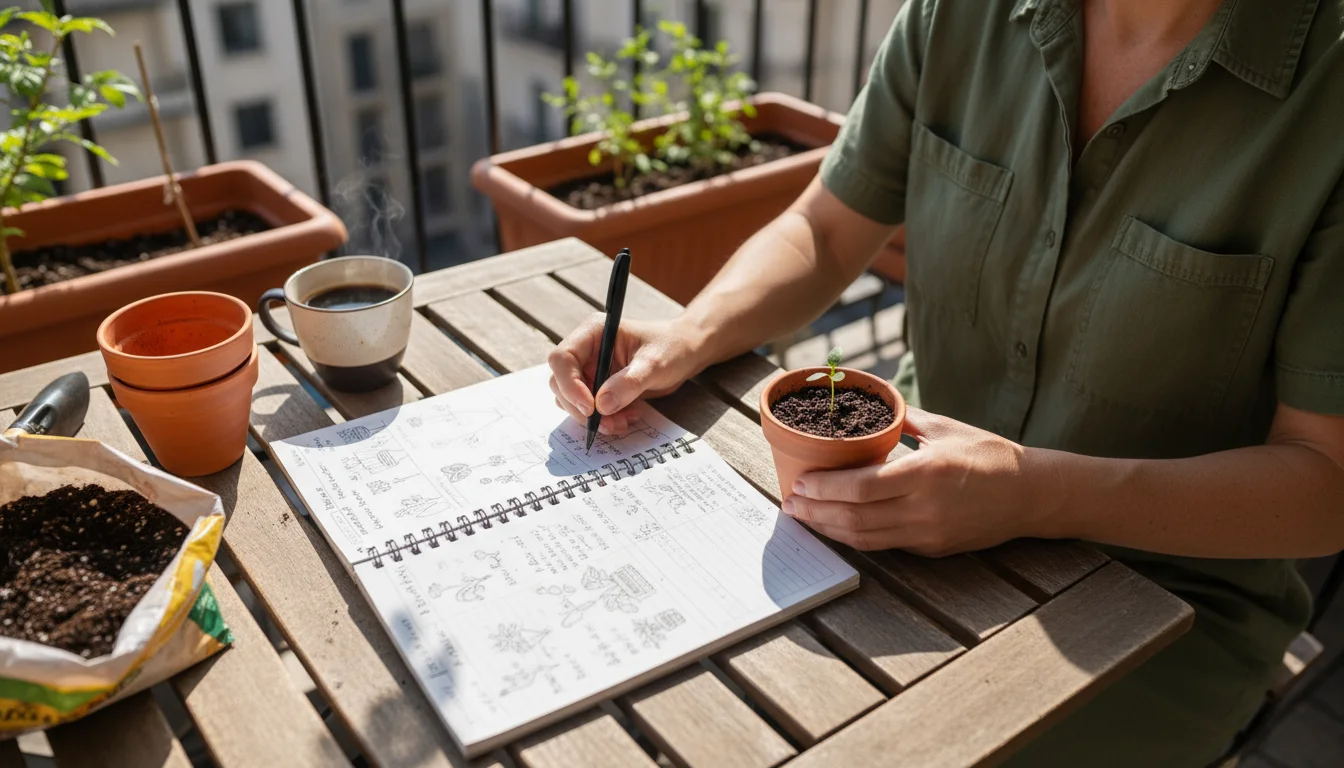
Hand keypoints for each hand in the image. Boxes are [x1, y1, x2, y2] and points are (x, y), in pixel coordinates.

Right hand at [548, 314, 702, 433]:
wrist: (686, 354)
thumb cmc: (672, 347)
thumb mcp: (654, 364)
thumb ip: (628, 383)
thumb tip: (601, 406)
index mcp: (593, 333)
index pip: (562, 358)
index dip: (570, 385)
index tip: (590, 409)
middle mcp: (586, 350)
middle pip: (561, 383)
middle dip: (582, 408)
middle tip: (608, 424)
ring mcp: (591, 369)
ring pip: (572, 400)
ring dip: (594, 418)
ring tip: (624, 422)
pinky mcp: (599, 387)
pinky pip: (589, 409)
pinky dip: (604, 419)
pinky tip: (627, 418)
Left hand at [782, 408, 1060, 556]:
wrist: (1032, 494)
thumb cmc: (989, 454)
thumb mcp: (945, 428)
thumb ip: (903, 420)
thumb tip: (868, 405)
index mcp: (926, 474)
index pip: (861, 488)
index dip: (824, 488)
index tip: (800, 482)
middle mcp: (924, 509)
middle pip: (855, 518)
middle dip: (816, 512)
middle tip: (790, 503)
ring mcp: (927, 533)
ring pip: (865, 538)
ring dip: (829, 529)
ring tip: (804, 517)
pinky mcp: (932, 549)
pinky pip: (884, 544)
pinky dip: (855, 536)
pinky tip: (836, 525)